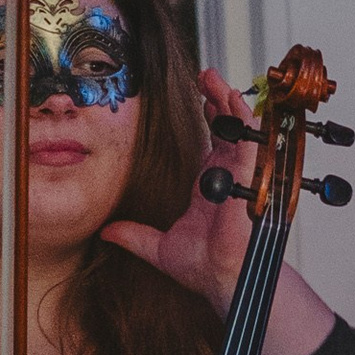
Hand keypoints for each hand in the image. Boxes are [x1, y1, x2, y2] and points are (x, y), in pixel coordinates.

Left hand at [101, 65, 337, 354]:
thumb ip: (134, 236)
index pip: (211, 143)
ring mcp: (238, 176)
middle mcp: (225, 178)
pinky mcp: (246, 176)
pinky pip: (248, 140)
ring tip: (216, 79)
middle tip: (204, 76)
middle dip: (217, 100)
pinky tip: (231, 98)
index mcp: (208, 187)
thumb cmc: (202, 268)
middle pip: (226, 129)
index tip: (197, 96)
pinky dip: (242, 119)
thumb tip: (107, 232)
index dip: (207, 118)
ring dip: (229, 102)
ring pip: (238, 129)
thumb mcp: (157, 248)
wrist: (222, 278)